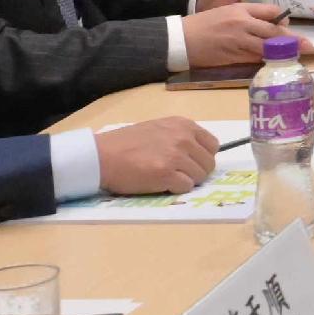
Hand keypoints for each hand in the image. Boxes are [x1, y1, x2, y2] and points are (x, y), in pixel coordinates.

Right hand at [95, 117, 220, 195]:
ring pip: (200, 177)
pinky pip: (186, 187)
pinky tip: (161, 184)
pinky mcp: (167, 174)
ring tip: (166, 178)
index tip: (191, 163)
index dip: (203, 157)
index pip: (212, 145)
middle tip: (177, 174)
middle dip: (196, 171)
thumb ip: (179, 137)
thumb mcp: (158, 129)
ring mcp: (176, 156)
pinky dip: (176, 189)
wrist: (101, 156)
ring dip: (186, 181)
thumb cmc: (126, 144)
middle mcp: (183, 138)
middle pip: (209, 163)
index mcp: (183, 125)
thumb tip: (198, 153)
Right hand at [176, 0, 289, 71]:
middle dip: (292, 38)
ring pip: (267, 45)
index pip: (270, 11)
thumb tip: (267, 26)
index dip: (283, 19)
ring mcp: (239, 39)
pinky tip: (275, 63)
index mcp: (240, 9)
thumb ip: (246, 17)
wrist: (181, 39)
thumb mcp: (225, 12)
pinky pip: (255, 58)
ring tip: (297, 55)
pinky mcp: (233, 56)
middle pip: (274, 29)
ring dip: (284, 51)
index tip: (290, 26)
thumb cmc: (202, 25)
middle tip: (307, 45)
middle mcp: (242, 22)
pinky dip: (266, 60)